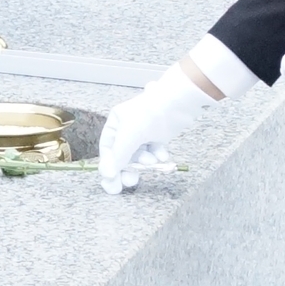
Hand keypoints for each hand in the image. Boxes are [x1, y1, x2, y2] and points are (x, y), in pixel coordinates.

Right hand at [97, 64, 219, 193]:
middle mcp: (128, 128)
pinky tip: (163, 156)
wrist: (178, 102)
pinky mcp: (158, 136)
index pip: (107, 148)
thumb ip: (118, 156)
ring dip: (144, 162)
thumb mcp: (129, 135)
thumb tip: (106, 175)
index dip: (109, 165)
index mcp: (116, 122)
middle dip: (127, 168)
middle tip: (130, 182)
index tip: (112, 182)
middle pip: (123, 154)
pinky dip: (157, 156)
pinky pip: (153, 152)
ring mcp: (144, 132)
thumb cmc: (150, 114)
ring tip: (152, 163)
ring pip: (139, 155)